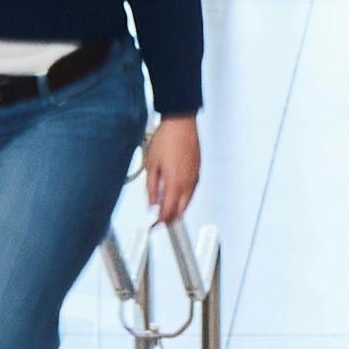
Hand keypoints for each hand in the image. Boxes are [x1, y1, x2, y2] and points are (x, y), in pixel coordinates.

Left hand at [141, 114, 202, 230]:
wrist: (181, 122)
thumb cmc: (166, 139)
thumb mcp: (151, 165)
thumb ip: (151, 189)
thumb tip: (151, 204)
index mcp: (175, 183)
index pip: (168, 212)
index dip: (159, 223)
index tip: (152, 226)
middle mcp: (188, 182)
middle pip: (180, 212)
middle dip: (169, 220)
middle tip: (157, 221)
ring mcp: (194, 177)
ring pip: (187, 203)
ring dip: (176, 210)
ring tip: (164, 210)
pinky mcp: (198, 171)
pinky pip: (191, 192)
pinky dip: (183, 199)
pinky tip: (175, 196)